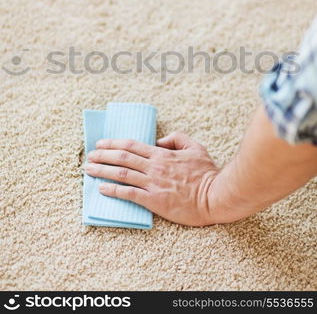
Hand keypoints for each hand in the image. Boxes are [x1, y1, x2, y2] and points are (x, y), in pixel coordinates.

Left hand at [85, 132, 218, 225]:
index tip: (100, 143)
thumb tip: (159, 140)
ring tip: (89, 169)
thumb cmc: (207, 173)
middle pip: (122, 158)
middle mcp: (154, 167)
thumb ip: (176, 139)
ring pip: (122, 174)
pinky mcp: (154, 201)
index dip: (113, 143)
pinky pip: (129, 194)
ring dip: (103, 171)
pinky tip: (101, 189)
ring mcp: (153, 184)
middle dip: (103, 155)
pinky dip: (113, 190)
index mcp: (162, 154)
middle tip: (89, 155)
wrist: (215, 196)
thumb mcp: (195, 147)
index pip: (132, 145)